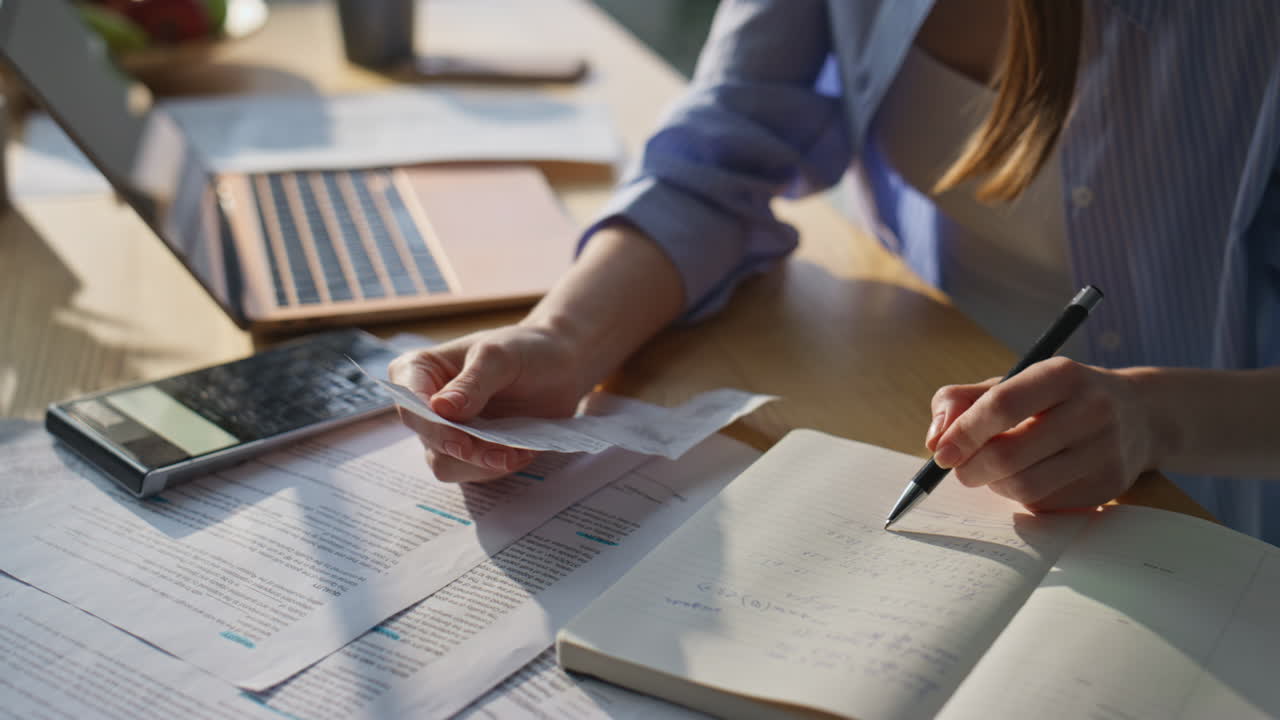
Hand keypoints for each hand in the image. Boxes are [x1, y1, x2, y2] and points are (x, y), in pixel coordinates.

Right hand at [387, 324, 590, 482]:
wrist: (559, 366)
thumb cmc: (525, 349)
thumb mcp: (500, 357)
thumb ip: (472, 382)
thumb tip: (441, 408)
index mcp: (417, 370)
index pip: (411, 406)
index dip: (433, 428)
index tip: (462, 441)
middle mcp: (425, 405)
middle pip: (430, 442)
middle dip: (467, 451)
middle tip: (504, 454)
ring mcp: (446, 431)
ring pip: (448, 465)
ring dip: (484, 464)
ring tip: (517, 452)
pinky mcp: (468, 450)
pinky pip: (473, 473)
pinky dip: (497, 468)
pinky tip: (521, 452)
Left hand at [925, 357, 1158, 510]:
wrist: (1138, 417)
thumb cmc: (1057, 399)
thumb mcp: (1014, 382)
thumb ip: (963, 400)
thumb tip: (935, 437)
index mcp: (1062, 375)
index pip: (1002, 405)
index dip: (964, 433)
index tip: (940, 453)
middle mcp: (1091, 410)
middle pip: (1009, 454)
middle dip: (971, 467)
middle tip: (959, 468)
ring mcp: (1104, 452)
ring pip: (1025, 486)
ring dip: (993, 484)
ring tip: (991, 471)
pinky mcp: (1107, 487)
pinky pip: (1044, 503)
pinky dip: (1020, 496)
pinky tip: (1027, 477)